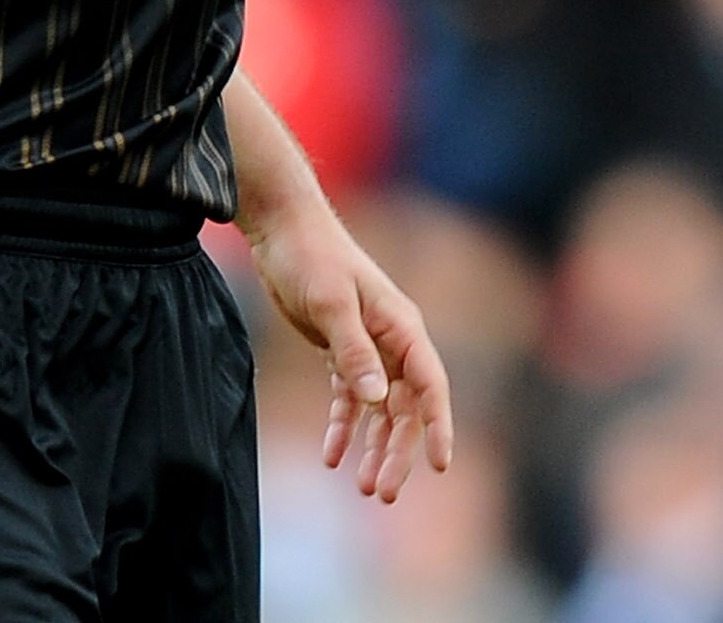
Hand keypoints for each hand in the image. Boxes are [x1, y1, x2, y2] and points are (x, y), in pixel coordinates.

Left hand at [243, 207, 454, 500]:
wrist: (282, 230)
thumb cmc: (311, 258)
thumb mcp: (330, 304)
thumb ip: (354, 352)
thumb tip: (378, 400)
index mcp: (402, 327)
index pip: (431, 385)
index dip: (438, 426)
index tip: (440, 464)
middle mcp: (393, 341)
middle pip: (406, 408)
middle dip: (399, 451)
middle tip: (383, 493)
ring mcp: (369, 347)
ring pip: (380, 410)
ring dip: (374, 447)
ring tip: (364, 487)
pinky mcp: (342, 351)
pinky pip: (349, 400)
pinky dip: (343, 428)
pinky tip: (331, 456)